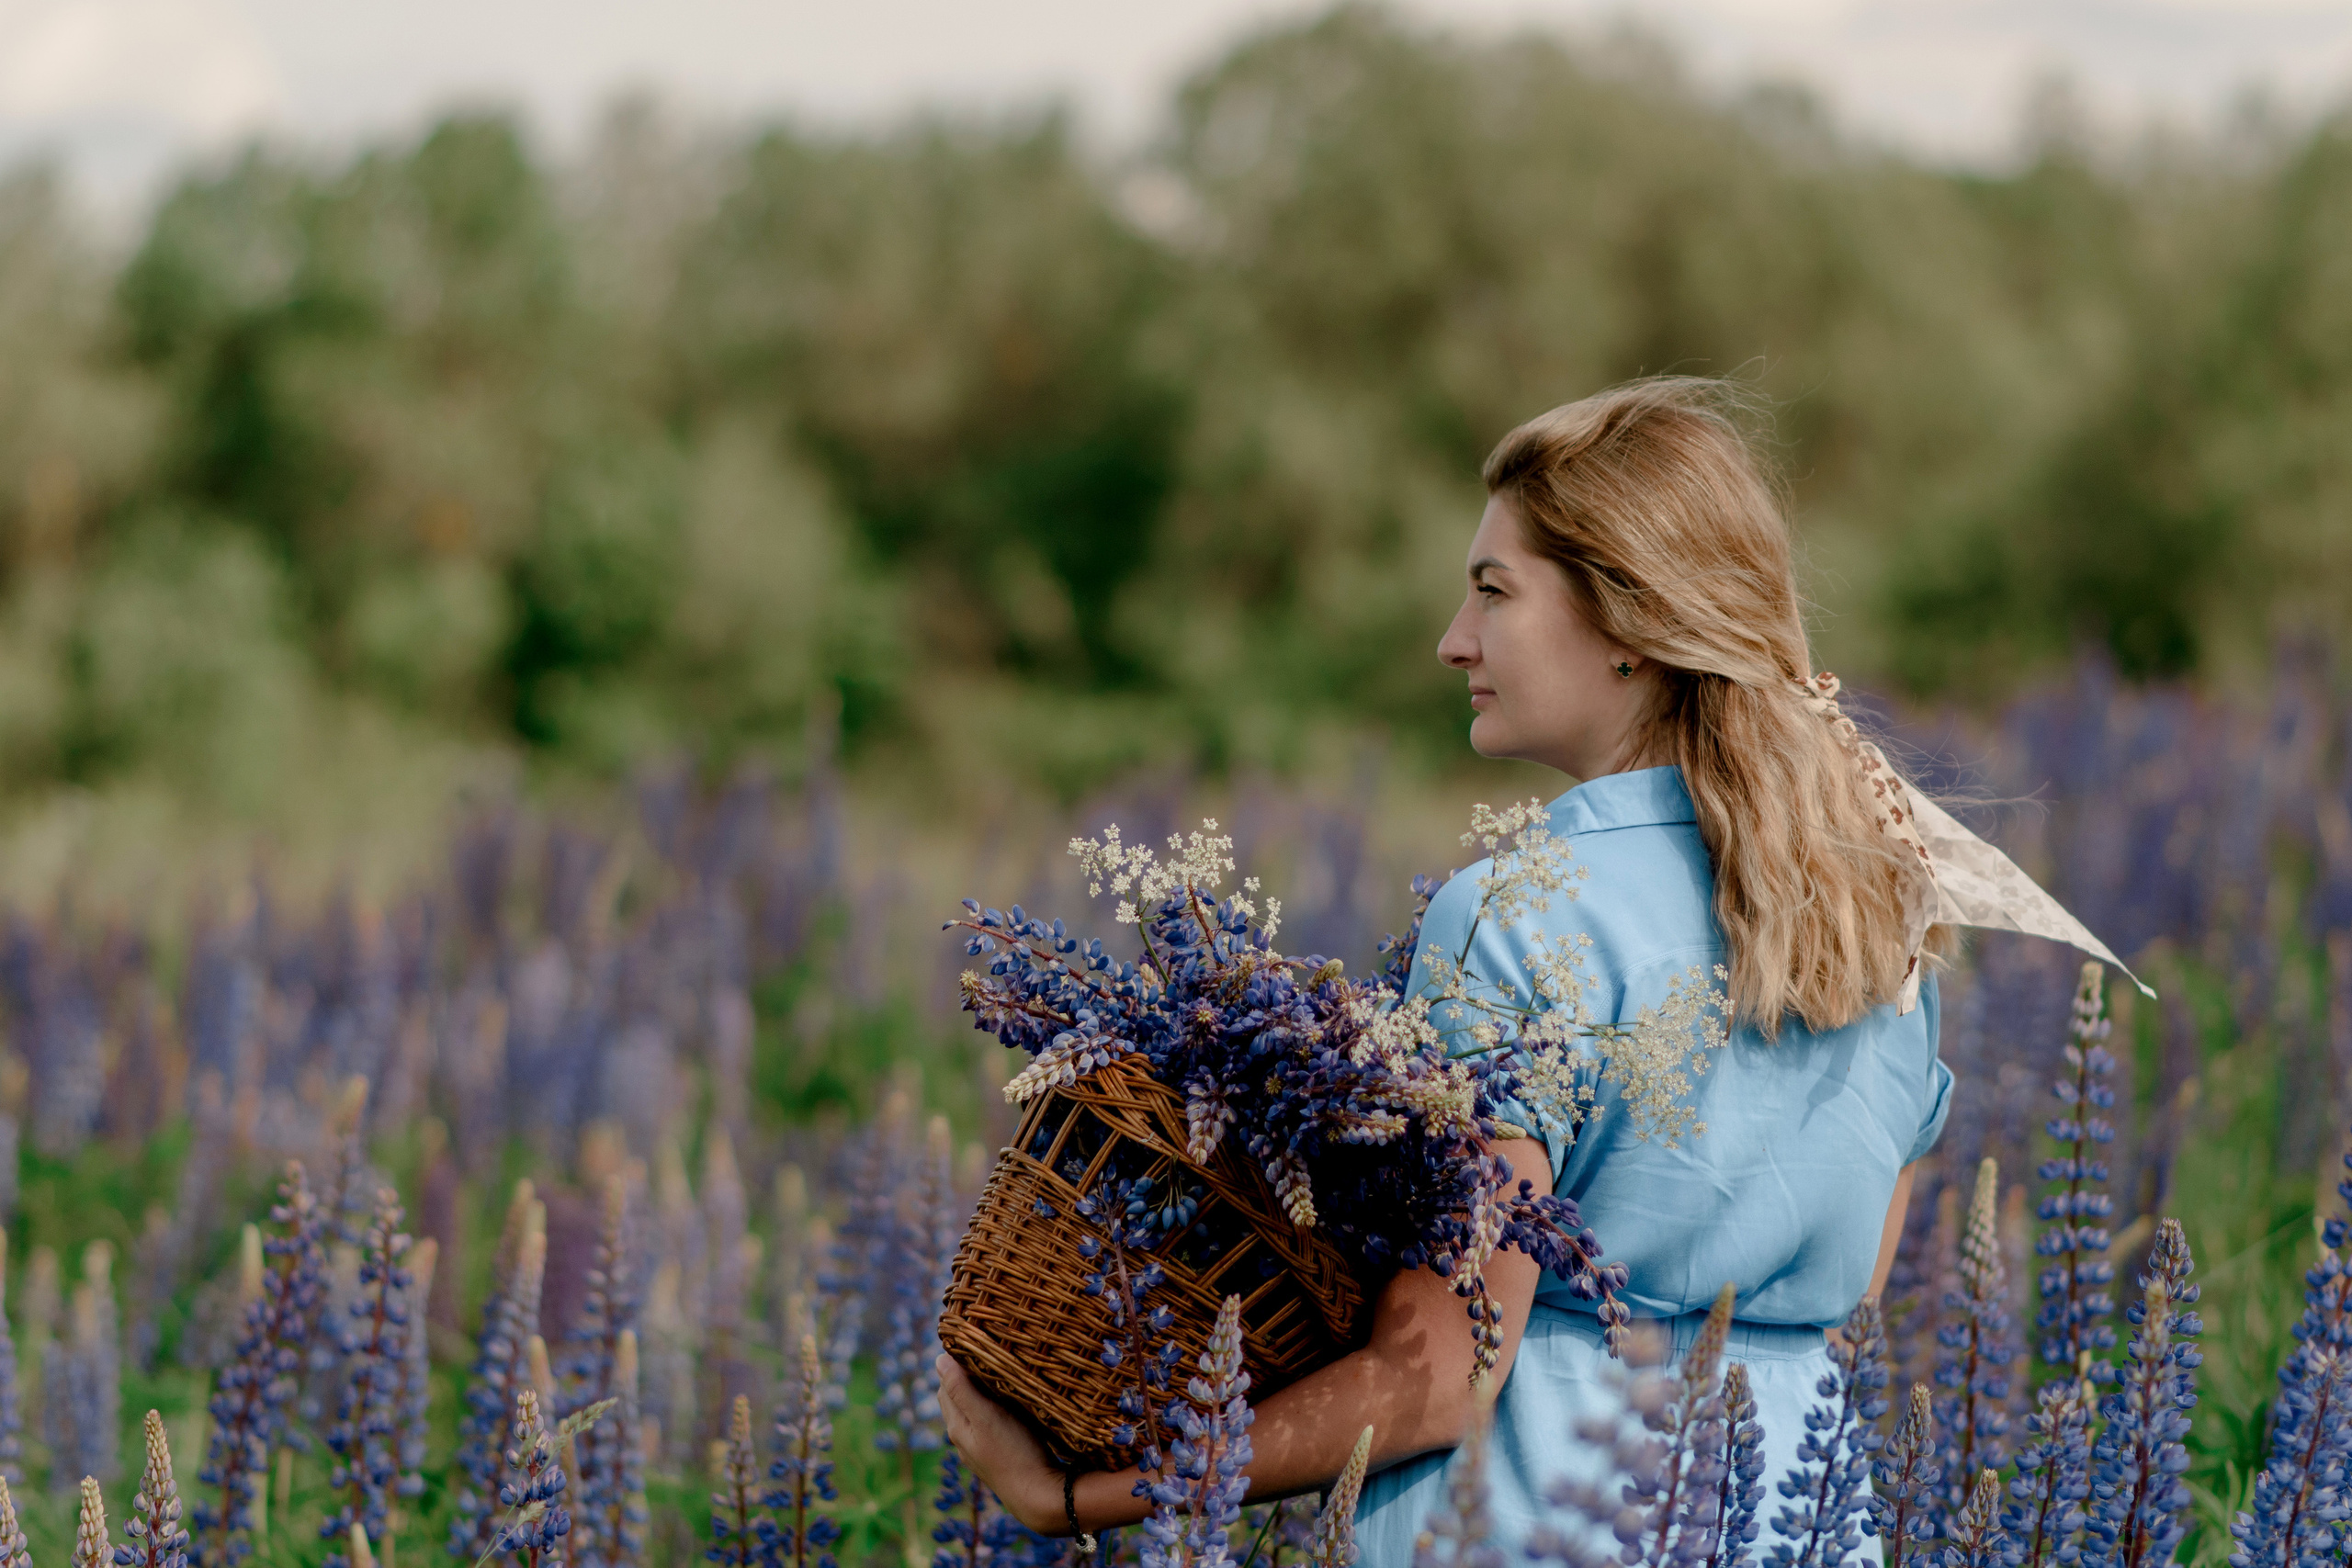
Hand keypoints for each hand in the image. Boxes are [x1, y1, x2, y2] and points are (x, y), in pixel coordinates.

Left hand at [936, 1354, 1066, 1534]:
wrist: (1038, 1496)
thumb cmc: (1014, 1452)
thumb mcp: (986, 1416)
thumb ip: (961, 1389)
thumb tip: (938, 1359)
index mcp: (956, 1426)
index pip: (945, 1384)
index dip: (955, 1363)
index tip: (974, 1342)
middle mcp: (964, 1439)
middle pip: (958, 1397)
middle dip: (966, 1375)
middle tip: (987, 1352)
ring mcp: (981, 1449)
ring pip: (975, 1411)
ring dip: (981, 1392)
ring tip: (1000, 1373)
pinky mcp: (999, 1455)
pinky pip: (989, 1423)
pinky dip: (993, 1408)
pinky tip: (1011, 1404)